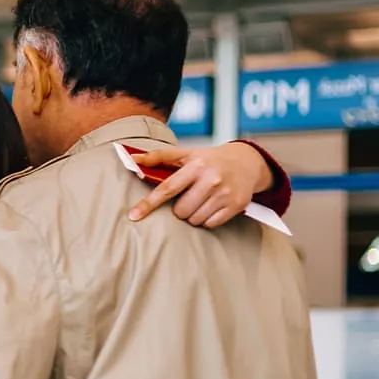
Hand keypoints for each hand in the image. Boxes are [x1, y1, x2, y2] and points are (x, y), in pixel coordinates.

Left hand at [127, 142, 271, 227]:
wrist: (246, 162)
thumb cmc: (209, 159)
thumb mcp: (186, 154)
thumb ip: (159, 156)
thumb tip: (131, 157)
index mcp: (196, 165)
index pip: (167, 188)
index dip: (149, 203)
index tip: (134, 216)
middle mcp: (211, 179)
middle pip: (180, 211)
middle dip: (180, 208)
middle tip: (189, 196)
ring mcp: (224, 194)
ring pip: (194, 220)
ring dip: (193, 215)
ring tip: (202, 200)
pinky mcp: (236, 206)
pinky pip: (210, 224)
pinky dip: (207, 219)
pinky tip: (212, 206)